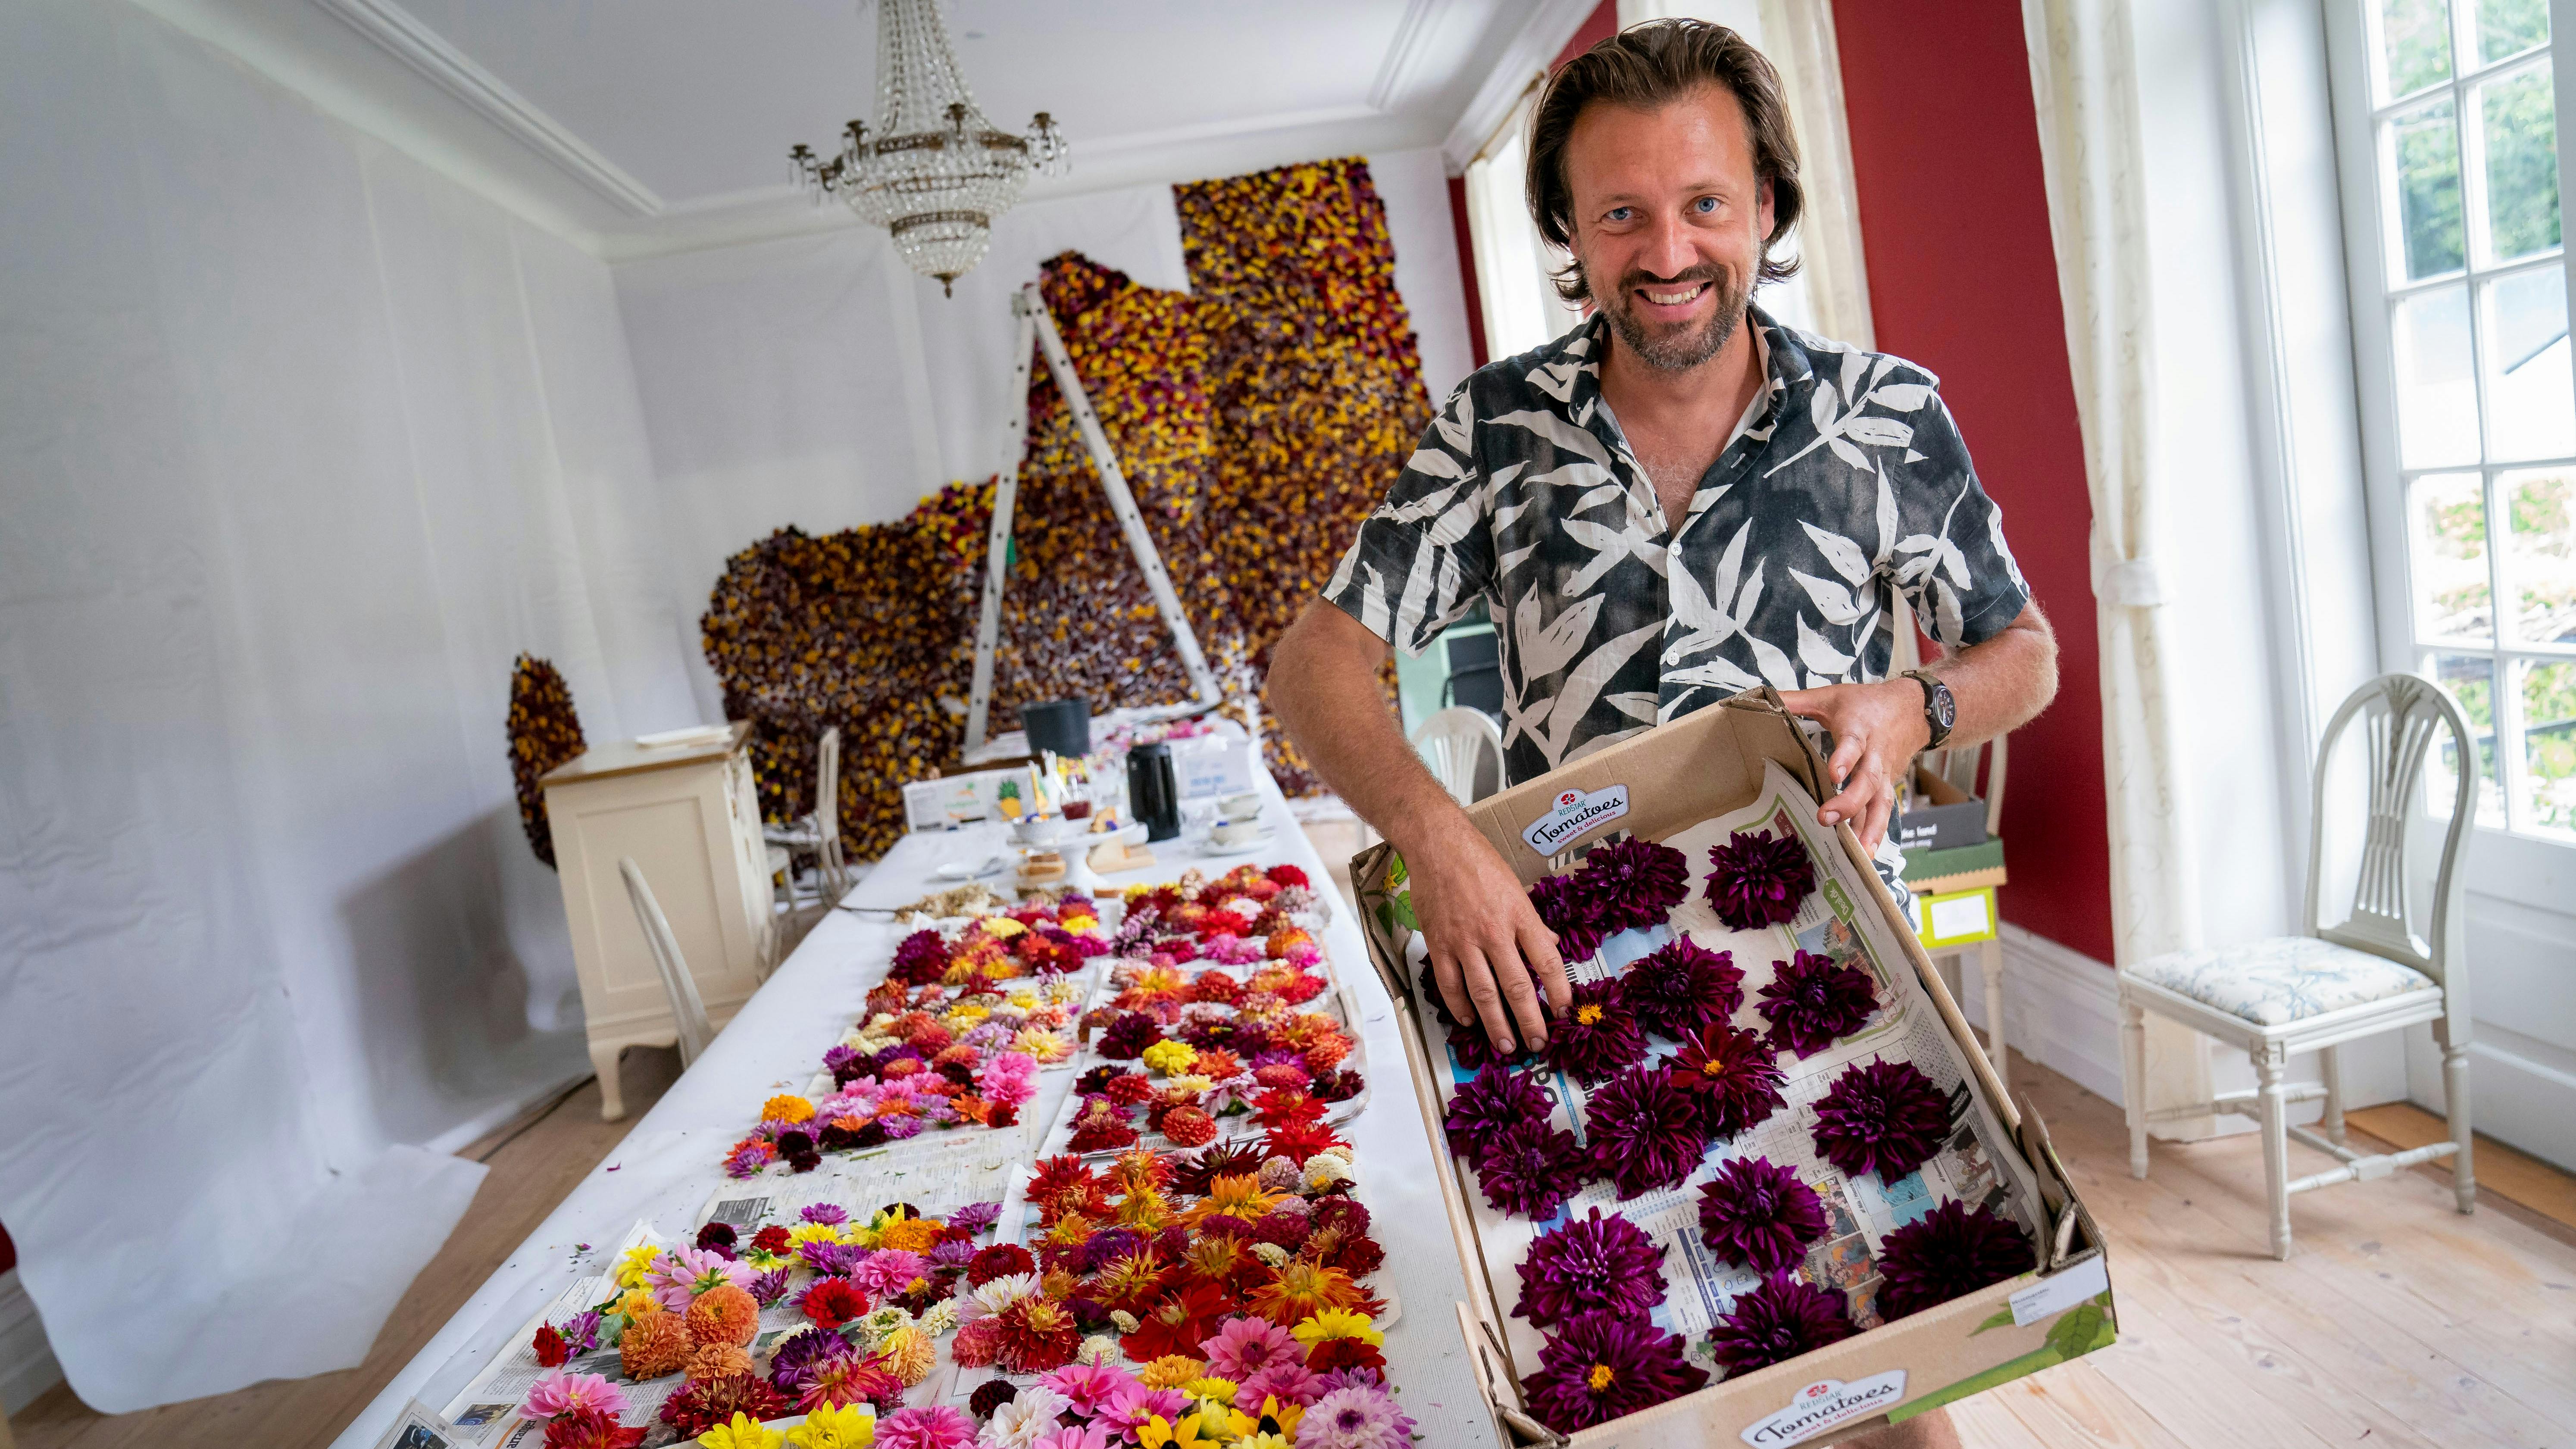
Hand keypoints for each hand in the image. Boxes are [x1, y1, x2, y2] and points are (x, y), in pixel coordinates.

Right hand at [1403, 820, 1571, 1053]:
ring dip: (1496, 1024)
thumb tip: (1549, 946)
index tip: (1566, 1012)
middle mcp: (1494, 932)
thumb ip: (1532, 923)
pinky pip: (1450, 984)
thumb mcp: (1517, 888)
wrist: (1437, 845)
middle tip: (1538, 1043)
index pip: (1547, 961)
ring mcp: (1464, 941)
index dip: (1560, 991)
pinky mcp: (1439, 944)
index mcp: (1520, 915)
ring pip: (1484, 993)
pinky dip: (1460, 1006)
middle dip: (1530, 1021)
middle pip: (1517, 986)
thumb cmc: (1479, 861)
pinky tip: (1469, 1020)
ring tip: (1506, 1045)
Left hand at [1774, 679, 1930, 851]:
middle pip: (1868, 780)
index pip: (1853, 744)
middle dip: (1850, 802)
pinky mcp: (1888, 787)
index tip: (1833, 774)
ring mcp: (1885, 774)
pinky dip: (1876, 833)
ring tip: (1858, 854)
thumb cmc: (1866, 703)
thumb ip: (1797, 700)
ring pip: (1881, 803)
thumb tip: (1764, 698)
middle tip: (1826, 818)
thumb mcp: (1831, 696)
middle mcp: (1875, 755)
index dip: (1845, 758)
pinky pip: (1884, 812)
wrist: (1913, 709)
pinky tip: (1866, 855)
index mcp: (1859, 729)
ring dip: (1869, 828)